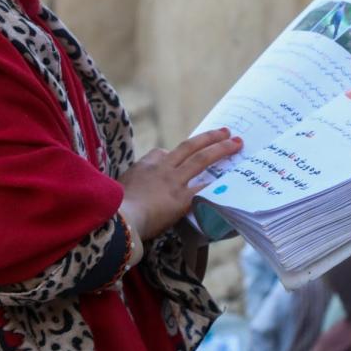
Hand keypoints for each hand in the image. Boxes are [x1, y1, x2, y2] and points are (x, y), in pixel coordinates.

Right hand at [118, 128, 241, 240]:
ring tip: (235, 143)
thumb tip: (131, 194)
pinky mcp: (182, 198)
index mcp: (144, 166)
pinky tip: (232, 180)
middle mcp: (162, 168)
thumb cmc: (114, 209)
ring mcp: (173, 181)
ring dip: (220, 149)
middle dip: (208, 138)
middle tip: (225, 132)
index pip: (162, 153)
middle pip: (189, 146)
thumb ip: (130, 187)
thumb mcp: (118, 189)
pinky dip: (218, 183)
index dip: (175, 154)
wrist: (119, 218)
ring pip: (201, 159)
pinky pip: (205, 188)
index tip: (184, 156)